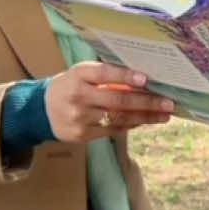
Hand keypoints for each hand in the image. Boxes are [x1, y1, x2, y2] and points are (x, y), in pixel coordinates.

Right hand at [44, 62, 173, 142]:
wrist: (40, 110)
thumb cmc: (70, 86)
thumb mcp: (81, 74)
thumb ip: (106, 76)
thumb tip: (142, 79)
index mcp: (78, 75)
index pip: (104, 74)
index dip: (125, 76)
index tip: (146, 78)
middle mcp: (78, 96)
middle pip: (117, 100)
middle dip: (146, 102)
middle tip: (168, 102)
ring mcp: (80, 118)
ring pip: (118, 118)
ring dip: (145, 117)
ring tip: (165, 114)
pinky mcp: (82, 135)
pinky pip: (112, 130)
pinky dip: (131, 125)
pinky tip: (145, 121)